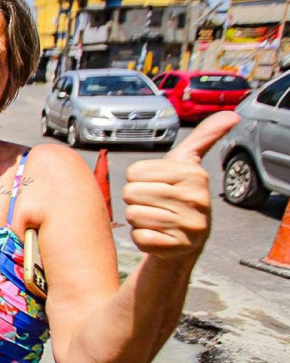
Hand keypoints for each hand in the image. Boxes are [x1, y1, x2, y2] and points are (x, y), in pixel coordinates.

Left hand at [122, 111, 239, 260]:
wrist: (186, 239)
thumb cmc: (179, 194)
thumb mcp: (188, 162)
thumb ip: (204, 137)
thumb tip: (231, 115)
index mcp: (193, 174)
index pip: (134, 172)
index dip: (138, 180)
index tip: (156, 185)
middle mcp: (195, 199)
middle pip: (130, 193)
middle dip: (136, 199)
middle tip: (155, 204)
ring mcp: (189, 225)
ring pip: (133, 215)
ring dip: (138, 218)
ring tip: (157, 218)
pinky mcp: (177, 247)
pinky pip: (140, 237)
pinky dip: (142, 237)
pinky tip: (159, 234)